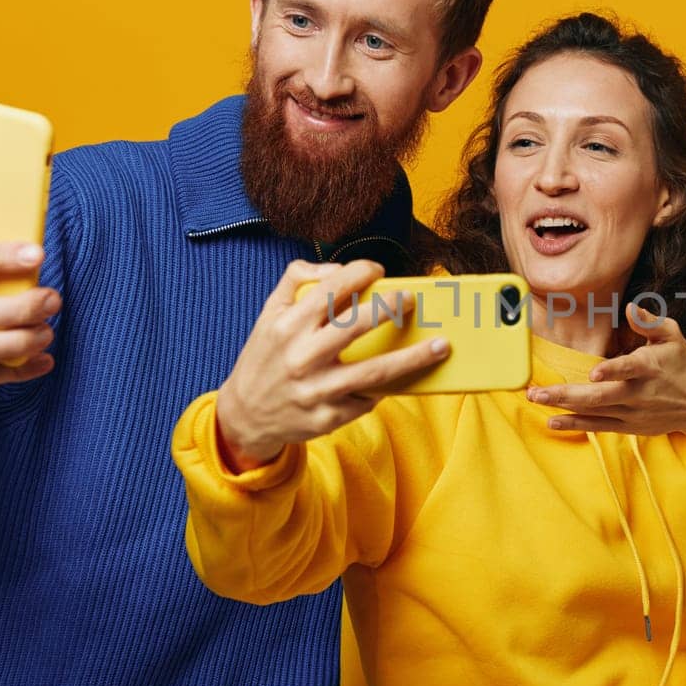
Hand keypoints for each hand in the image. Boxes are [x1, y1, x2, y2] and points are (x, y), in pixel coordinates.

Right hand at [214, 260, 450, 470]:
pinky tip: (405, 376)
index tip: (378, 269)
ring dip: (413, 358)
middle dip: (391, 308)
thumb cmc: (266, 356)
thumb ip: (298, 279)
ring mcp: (317, 391)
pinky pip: (367, 399)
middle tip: (411, 300)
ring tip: (440, 345)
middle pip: (357, 327)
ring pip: (375, 372)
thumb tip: (339, 268)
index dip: (360, 272)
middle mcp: (302, 358)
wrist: (245, 414)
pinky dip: (387, 386)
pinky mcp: (328, 418)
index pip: (330, 289)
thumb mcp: (270, 313)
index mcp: (287, 326)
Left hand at [526, 303, 685, 436]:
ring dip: (562, 406)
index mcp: (649, 367)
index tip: (594, 373)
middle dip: (566, 394)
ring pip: (594, 412)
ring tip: (535, 399)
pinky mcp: (627, 425)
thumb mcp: (673, 337)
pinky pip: (598, 426)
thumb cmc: (681, 364)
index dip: (612, 371)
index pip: (630, 369)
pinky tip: (552, 421)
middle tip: (537, 391)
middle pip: (600, 396)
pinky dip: (574, 424)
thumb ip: (651, 322)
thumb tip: (630, 307)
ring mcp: (631, 412)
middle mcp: (638, 392)